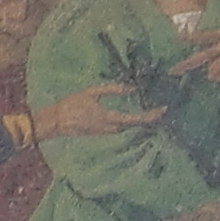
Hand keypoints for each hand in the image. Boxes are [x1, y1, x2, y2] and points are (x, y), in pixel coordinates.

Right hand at [26, 84, 158, 142]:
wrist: (56, 122)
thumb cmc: (71, 105)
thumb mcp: (92, 92)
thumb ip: (112, 89)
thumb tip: (130, 88)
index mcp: (110, 118)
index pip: (136, 119)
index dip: (151, 116)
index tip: (163, 111)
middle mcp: (112, 128)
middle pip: (135, 124)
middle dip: (149, 118)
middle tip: (161, 109)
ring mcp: (107, 132)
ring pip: (128, 126)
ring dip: (140, 120)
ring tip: (151, 111)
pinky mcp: (102, 131)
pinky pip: (121, 126)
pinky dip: (130, 121)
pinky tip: (133, 115)